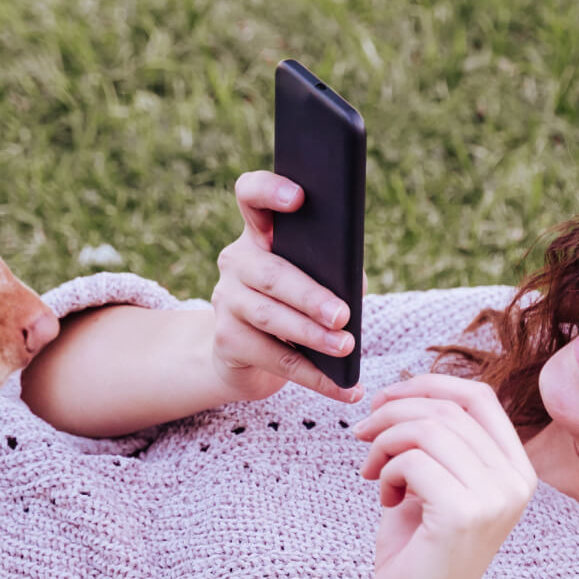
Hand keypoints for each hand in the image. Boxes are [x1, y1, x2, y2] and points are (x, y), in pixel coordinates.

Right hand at [210, 170, 362, 402]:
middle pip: (272, 273)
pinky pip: (275, 359)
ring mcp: (225, 301)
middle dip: (311, 296)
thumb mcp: (311, 282)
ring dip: (313, 336)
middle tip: (343, 315)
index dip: (270, 190)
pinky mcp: (226, 340)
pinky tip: (344, 388)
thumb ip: (332, 274)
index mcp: (258, 234)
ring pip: (271, 317)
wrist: (244, 355)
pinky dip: (314, 377)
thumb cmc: (292, 306)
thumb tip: (353, 286)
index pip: (251, 196)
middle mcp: (235, 261)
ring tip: (346, 347)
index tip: (299, 196)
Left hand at [349, 374, 537, 578]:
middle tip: (361, 435)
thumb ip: (434, 439)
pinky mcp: (463, 514)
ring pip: (427, 429)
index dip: (428, 385)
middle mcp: (516, 483)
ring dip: (384, 443)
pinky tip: (384, 497)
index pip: (480, 397)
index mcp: (517, 471)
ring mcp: (494, 499)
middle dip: (392, 413)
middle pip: (448, 409)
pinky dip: (386, 471)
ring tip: (372, 471)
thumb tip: (406, 388)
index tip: (386, 398)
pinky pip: (412, 461)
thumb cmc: (417, 551)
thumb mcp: (433, 483)